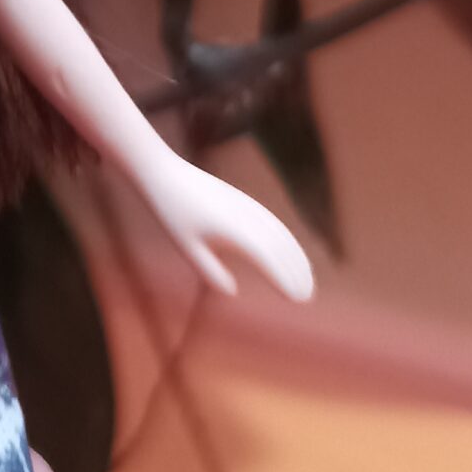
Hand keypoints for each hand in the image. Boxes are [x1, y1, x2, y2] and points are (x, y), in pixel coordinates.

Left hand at [140, 149, 315, 299]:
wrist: (165, 172)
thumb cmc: (172, 212)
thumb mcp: (186, 246)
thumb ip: (210, 271)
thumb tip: (233, 291)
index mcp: (231, 229)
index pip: (267, 257)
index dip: (284, 278)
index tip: (297, 299)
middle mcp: (245, 216)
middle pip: (280, 246)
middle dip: (295, 271)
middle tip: (305, 297)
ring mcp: (247, 205)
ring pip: (280, 233)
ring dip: (296, 256)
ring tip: (306, 279)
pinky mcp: (245, 200)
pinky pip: (274, 222)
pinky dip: (287, 239)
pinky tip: (290, 251)